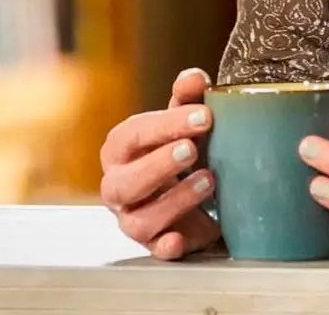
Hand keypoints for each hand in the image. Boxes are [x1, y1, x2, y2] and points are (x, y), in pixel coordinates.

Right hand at [98, 66, 221, 259]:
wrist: (187, 191)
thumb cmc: (178, 148)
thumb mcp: (182, 120)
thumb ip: (187, 97)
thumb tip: (194, 77)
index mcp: (121, 150)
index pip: (132, 135)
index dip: (166, 125)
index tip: (203, 116)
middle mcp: (118, 187)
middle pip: (125, 182)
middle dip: (159, 165)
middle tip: (193, 148)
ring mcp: (132, 219)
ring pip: (139, 220)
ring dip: (175, 200)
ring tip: (209, 180)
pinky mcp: (154, 245)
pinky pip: (154, 251)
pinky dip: (166, 246)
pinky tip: (181, 237)